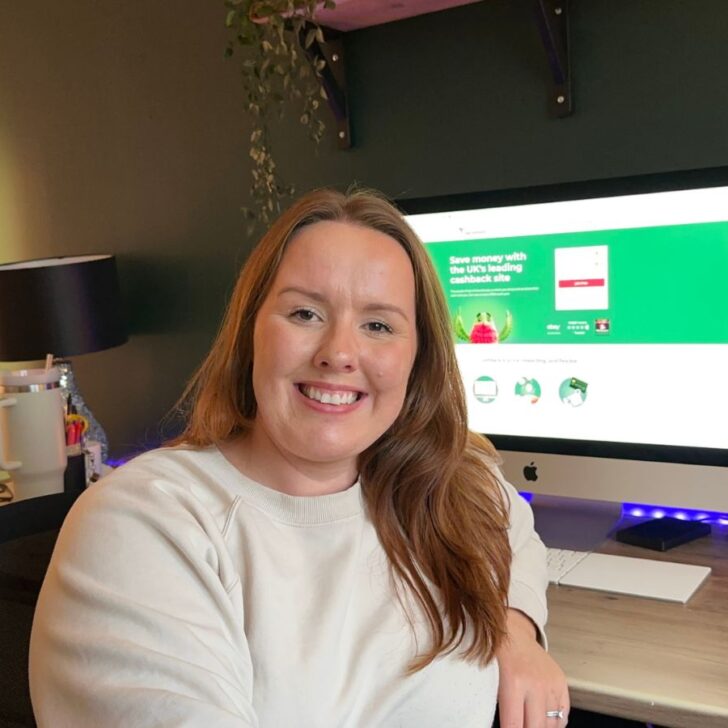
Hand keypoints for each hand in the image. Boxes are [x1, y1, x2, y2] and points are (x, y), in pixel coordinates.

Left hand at [495, 609, 569, 727]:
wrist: (513, 630)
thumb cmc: (497, 653)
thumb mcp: (488, 676)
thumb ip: (497, 703)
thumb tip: (500, 722)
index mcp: (514, 682)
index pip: (514, 725)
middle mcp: (536, 684)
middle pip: (536, 727)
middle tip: (518, 726)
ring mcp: (551, 683)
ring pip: (552, 725)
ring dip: (539, 726)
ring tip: (529, 722)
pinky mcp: (561, 682)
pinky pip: (563, 715)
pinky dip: (554, 723)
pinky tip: (542, 721)